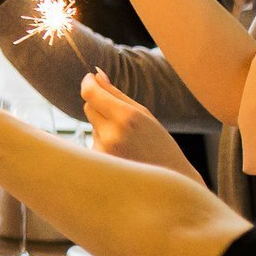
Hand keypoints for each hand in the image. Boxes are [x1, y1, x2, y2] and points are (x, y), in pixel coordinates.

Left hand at [79, 72, 200, 179]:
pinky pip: (93, 142)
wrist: (168, 182)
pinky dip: (103, 142)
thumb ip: (116, 93)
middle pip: (88, 107)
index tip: (90, 78)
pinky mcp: (98, 163)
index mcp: (126, 117)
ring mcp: (103, 151)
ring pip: (92, 125)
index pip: (90, 93)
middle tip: (118, 112)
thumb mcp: (143, 114)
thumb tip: (95, 73)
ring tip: (128, 141)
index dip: (87, 82)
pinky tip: (122, 153)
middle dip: (98, 104)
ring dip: (103, 126)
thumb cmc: (158, 144)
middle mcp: (111, 134)